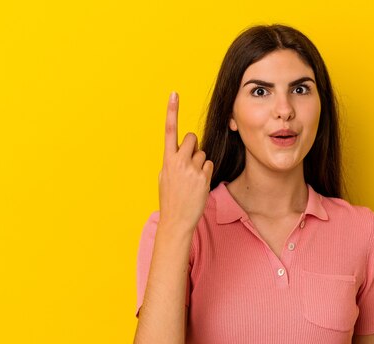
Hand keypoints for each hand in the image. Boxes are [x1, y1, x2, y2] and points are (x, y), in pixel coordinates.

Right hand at [158, 92, 213, 232]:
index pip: (169, 130)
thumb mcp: (164, 177)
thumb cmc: (170, 198)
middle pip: (193, 138)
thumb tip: (180, 150)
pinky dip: (206, 172)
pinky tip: (199, 185)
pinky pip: (209, 165)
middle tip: (189, 162)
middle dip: (193, 145)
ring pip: (203, 152)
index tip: (174, 94)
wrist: (176, 220)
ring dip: (200, 162)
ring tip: (192, 179)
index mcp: (166, 160)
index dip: (172, 111)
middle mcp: (179, 161)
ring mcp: (192, 169)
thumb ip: (171, 161)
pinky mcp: (204, 177)